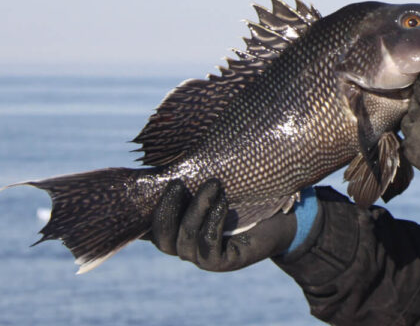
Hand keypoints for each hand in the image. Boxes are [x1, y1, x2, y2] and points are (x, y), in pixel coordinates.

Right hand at [149, 179, 296, 271]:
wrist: (279, 219)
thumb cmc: (241, 197)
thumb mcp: (210, 187)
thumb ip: (188, 179)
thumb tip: (163, 156)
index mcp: (174, 229)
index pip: (147, 225)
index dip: (141, 210)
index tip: (148, 182)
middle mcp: (182, 246)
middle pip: (161, 235)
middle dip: (166, 209)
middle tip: (177, 183)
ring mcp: (200, 257)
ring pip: (186, 238)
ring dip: (196, 209)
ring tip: (212, 184)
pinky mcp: (220, 263)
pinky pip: (208, 244)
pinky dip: (213, 221)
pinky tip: (223, 203)